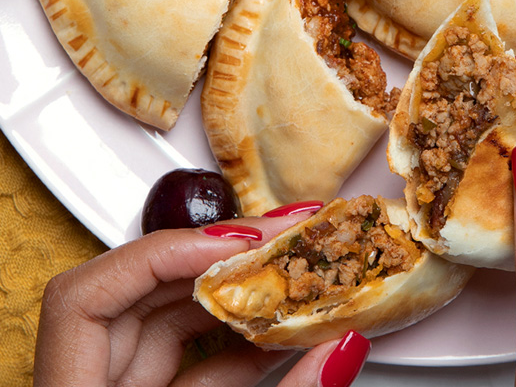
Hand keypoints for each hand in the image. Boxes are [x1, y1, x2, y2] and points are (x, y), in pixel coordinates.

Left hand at [33, 209, 369, 386]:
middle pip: (137, 293)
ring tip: (289, 272)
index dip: (162, 255)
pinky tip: (276, 328)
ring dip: (231, 294)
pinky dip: (231, 340)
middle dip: (216, 259)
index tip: (233, 244)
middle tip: (280, 240)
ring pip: (163, 322)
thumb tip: (343, 348)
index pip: (86, 297)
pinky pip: (183, 360)